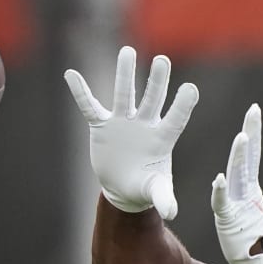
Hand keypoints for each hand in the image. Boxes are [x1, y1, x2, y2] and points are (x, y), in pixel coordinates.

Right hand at [64, 46, 197, 219]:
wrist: (124, 188)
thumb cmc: (146, 187)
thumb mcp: (155, 191)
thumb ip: (163, 197)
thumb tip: (171, 212)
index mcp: (163, 139)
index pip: (175, 119)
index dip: (182, 105)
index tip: (191, 88)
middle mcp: (145, 125)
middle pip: (152, 99)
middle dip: (157, 81)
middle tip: (164, 60)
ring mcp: (123, 122)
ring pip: (125, 94)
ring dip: (125, 74)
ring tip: (128, 52)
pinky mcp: (103, 126)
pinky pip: (90, 107)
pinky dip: (81, 92)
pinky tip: (71, 75)